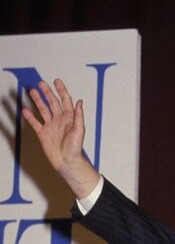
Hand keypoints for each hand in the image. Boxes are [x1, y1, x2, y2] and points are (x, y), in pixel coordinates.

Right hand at [23, 79, 99, 197]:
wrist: (66, 161)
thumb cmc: (75, 147)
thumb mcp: (79, 130)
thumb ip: (78, 115)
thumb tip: (79, 101)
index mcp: (69, 117)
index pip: (65, 100)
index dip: (61, 90)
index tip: (56, 81)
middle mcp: (60, 120)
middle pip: (52, 102)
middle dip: (47, 92)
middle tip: (41, 83)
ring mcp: (51, 126)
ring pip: (43, 110)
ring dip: (38, 101)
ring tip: (32, 91)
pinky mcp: (43, 133)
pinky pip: (35, 123)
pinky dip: (30, 116)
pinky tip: (25, 109)